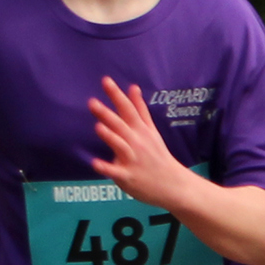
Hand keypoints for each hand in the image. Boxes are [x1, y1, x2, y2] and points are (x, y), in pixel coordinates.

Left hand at [85, 79, 196, 208]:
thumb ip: (140, 109)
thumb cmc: (157, 155)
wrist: (173, 184)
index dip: (116, 95)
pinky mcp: (129, 177)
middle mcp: (137, 142)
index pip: (127, 109)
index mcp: (140, 130)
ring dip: (110, 137)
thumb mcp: (151, 130)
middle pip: (121, 125)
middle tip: (92, 102)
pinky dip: (107, 168)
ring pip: (120, 146)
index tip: (106, 80)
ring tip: (98, 127)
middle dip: (107, 114)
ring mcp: (133, 160)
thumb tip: (132, 86)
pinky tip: (95, 163)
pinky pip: (116, 172)